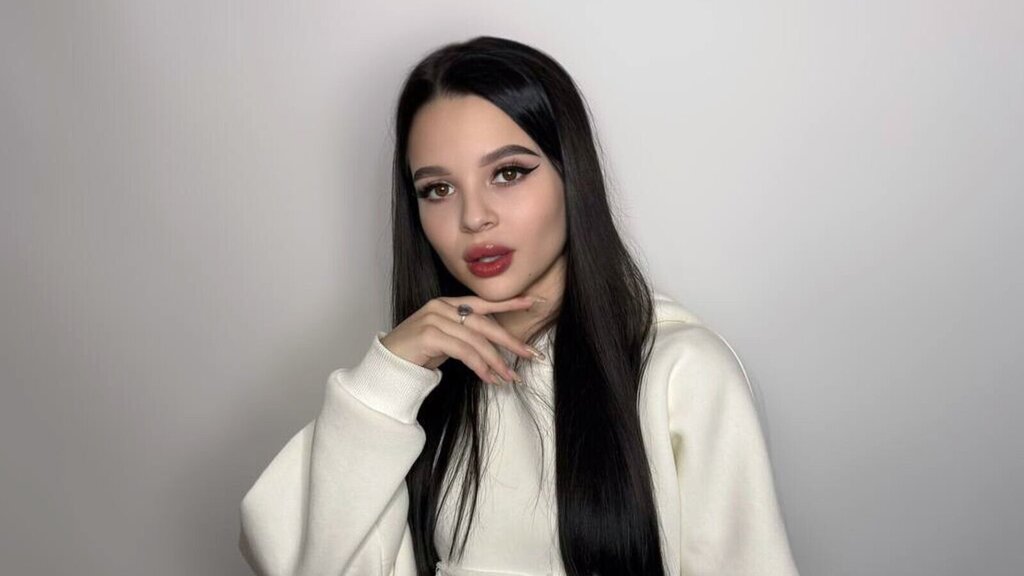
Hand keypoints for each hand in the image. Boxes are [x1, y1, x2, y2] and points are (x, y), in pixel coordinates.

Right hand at [379, 295, 545, 384]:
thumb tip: (495, 350)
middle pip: (484, 323)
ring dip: (496, 361)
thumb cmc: (416, 354)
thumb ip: (466, 337)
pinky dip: (480, 365)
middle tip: (531, 354)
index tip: (533, 301)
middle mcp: (441, 307)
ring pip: (476, 340)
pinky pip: (464, 351)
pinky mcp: (429, 334)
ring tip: (509, 377)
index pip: (483, 302)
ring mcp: (434, 318)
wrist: (387, 365)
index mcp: (447, 304)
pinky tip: (489, 378)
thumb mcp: (445, 341)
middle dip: (510, 340)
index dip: (508, 302)